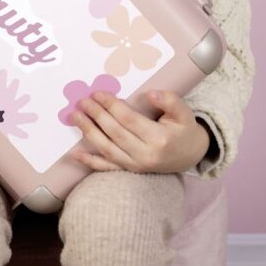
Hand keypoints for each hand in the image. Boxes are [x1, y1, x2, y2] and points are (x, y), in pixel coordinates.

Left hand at [69, 89, 208, 172]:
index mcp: (159, 139)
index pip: (129, 120)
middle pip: (115, 133)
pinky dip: (90, 161)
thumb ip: (169, 100)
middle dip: (96, 115)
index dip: (112, 106)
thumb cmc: (185, 130)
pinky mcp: (130, 171)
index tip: (98, 93)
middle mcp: (145, 156)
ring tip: (75, 117)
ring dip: (89, 132)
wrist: (190, 156)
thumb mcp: (184, 112)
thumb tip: (151, 94)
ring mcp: (136, 166)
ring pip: (107, 149)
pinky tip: (74, 153)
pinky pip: (107, 168)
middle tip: (82, 101)